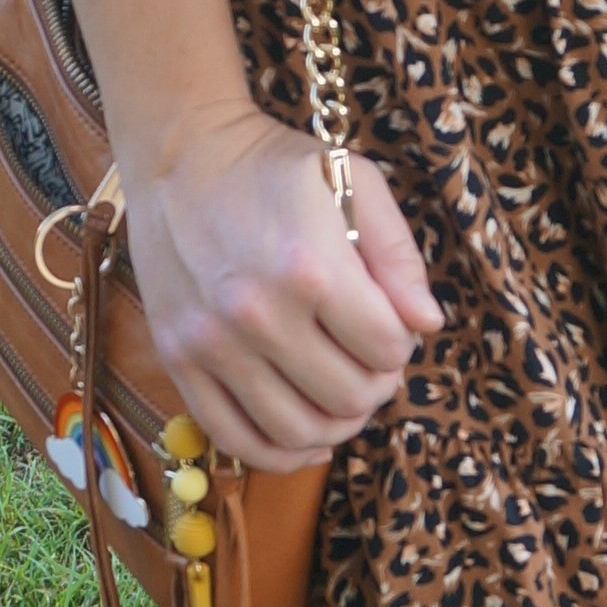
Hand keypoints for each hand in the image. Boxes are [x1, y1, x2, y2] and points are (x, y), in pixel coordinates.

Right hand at [122, 105, 442, 476]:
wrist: (181, 154)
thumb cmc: (274, 165)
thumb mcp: (354, 180)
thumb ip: (398, 254)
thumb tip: (428, 325)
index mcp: (311, 268)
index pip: (387, 350)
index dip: (402, 344)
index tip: (390, 324)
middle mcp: (258, 315)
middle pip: (349, 398)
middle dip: (376, 386)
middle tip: (371, 361)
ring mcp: (211, 343)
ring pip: (298, 431)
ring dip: (336, 424)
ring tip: (342, 395)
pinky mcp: (178, 359)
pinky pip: (235, 438)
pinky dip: (280, 453)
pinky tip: (306, 438)